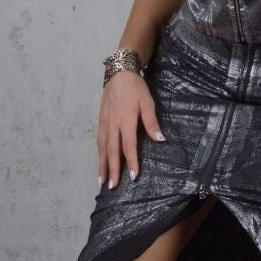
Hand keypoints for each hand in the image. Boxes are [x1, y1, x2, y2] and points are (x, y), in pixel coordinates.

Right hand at [97, 70, 164, 189]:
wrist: (119, 73)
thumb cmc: (136, 88)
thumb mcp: (147, 102)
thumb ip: (152, 122)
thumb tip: (160, 140)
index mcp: (125, 120)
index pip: (128, 146)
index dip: (132, 162)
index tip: (133, 177)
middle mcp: (112, 124)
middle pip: (112, 151)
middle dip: (112, 170)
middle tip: (112, 187)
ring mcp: (104, 123)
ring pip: (102, 148)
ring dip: (102, 165)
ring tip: (102, 181)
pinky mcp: (100, 121)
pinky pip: (99, 141)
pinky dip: (99, 154)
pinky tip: (100, 162)